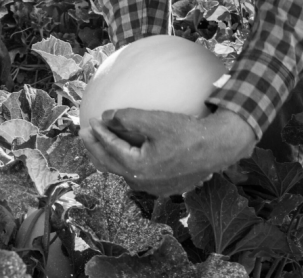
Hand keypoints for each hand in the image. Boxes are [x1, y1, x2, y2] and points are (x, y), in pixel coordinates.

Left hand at [80, 108, 256, 195]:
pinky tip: (124, 149)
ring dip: (108, 156)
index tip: (91, 121)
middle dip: (95, 149)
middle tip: (84, 133)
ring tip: (98, 142)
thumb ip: (127, 117)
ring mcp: (153, 186)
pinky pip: (137, 174)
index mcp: (139, 168)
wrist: (217, 147)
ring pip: (123, 172)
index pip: (111, 149)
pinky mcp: (163, 185)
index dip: (98, 134)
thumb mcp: (155, 120)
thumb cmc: (186, 131)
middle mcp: (143, 182)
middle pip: (110, 165)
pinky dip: (125, 161)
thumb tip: (106, 116)